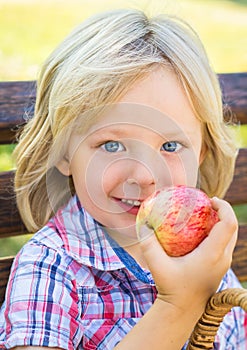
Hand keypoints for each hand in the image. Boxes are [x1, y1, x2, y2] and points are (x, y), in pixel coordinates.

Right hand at [138, 197, 237, 311]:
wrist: (183, 310)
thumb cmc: (171, 288)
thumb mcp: (157, 265)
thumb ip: (148, 244)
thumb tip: (143, 224)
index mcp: (212, 255)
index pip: (228, 224)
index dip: (224, 207)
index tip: (210, 199)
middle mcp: (222, 258)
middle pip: (232, 228)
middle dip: (223, 211)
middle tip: (206, 203)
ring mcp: (223, 263)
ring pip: (230, 236)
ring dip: (222, 221)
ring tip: (204, 213)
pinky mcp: (220, 267)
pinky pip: (225, 243)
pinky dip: (218, 232)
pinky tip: (200, 231)